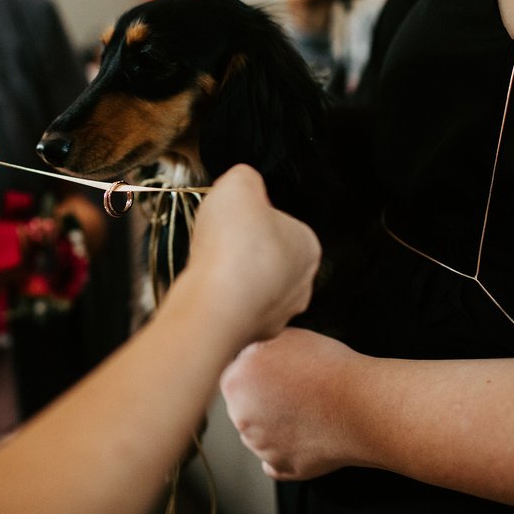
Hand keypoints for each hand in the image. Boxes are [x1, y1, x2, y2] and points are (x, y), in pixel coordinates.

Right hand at [179, 165, 320, 345]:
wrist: (213, 304)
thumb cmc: (233, 245)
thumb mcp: (239, 184)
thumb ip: (246, 177)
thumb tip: (244, 183)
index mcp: (308, 246)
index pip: (278, 223)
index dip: (249, 217)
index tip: (230, 219)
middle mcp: (301, 285)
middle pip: (265, 256)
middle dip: (241, 250)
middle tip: (218, 242)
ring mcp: (276, 315)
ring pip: (249, 287)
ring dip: (229, 277)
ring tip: (208, 267)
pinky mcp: (250, 336)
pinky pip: (232, 311)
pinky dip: (218, 301)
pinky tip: (205, 291)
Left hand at [221, 327, 362, 480]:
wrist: (362, 405)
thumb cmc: (329, 368)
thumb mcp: (284, 336)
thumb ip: (256, 346)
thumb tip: (248, 349)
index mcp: (234, 382)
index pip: (232, 375)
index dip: (254, 370)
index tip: (272, 370)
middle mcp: (240, 417)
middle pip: (242, 405)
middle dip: (261, 397)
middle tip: (292, 387)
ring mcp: (260, 446)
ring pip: (258, 432)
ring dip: (274, 422)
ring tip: (305, 407)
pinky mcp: (282, 467)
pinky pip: (275, 459)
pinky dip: (287, 449)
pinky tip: (305, 432)